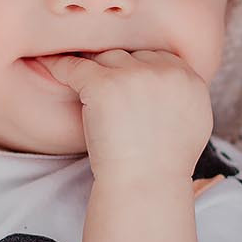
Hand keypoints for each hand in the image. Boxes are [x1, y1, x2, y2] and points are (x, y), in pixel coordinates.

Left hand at [38, 50, 212, 185]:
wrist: (146, 185)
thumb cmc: (165, 165)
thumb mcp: (194, 124)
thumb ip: (185, 95)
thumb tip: (171, 81)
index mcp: (189, 78)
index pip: (157, 57)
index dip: (139, 69)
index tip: (124, 83)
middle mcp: (164, 70)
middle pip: (131, 56)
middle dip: (116, 70)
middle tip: (98, 84)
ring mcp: (133, 75)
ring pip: (105, 58)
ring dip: (92, 70)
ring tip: (75, 75)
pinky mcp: (103, 84)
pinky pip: (75, 66)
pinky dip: (59, 67)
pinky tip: (48, 66)